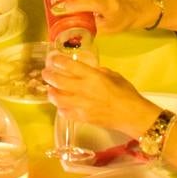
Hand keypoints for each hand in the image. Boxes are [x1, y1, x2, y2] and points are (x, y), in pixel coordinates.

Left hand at [43, 55, 158, 134]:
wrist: (131, 115)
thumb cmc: (126, 92)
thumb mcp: (113, 75)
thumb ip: (98, 71)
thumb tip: (87, 70)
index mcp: (93, 77)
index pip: (70, 66)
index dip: (58, 61)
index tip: (53, 59)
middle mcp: (84, 90)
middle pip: (59, 81)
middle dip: (49, 76)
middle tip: (45, 73)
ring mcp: (81, 105)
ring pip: (58, 99)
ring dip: (51, 93)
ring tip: (50, 90)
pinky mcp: (82, 118)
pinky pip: (65, 113)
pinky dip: (60, 108)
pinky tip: (61, 105)